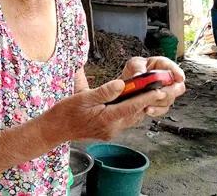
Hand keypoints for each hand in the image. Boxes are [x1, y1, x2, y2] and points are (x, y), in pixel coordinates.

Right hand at [42, 79, 168, 141]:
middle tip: (160, 90)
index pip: (131, 107)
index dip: (146, 98)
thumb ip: (104, 92)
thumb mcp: (83, 97)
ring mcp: (110, 132)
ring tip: (151, 95)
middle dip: (148, 102)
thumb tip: (121, 84)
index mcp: (106, 119)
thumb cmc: (66, 112)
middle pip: (135, 114)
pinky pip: (124, 121)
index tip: (158, 91)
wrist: (56, 129)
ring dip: (141, 107)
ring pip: (131, 118)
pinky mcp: (108, 132)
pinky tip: (132, 103)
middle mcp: (112, 128)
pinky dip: (131, 111)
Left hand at [118, 56, 185, 117]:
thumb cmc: (134, 71)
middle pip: (178, 87)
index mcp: (161, 65)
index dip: (178, 73)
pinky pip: (163, 109)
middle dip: (170, 91)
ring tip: (147, 100)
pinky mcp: (161, 103)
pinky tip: (147, 108)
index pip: (173, 68)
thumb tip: (138, 75)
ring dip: (159, 101)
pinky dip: (155, 110)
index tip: (179, 78)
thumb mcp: (134, 64)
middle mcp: (167, 79)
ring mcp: (166, 92)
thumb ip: (137, 68)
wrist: (128, 86)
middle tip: (159, 92)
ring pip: (170, 99)